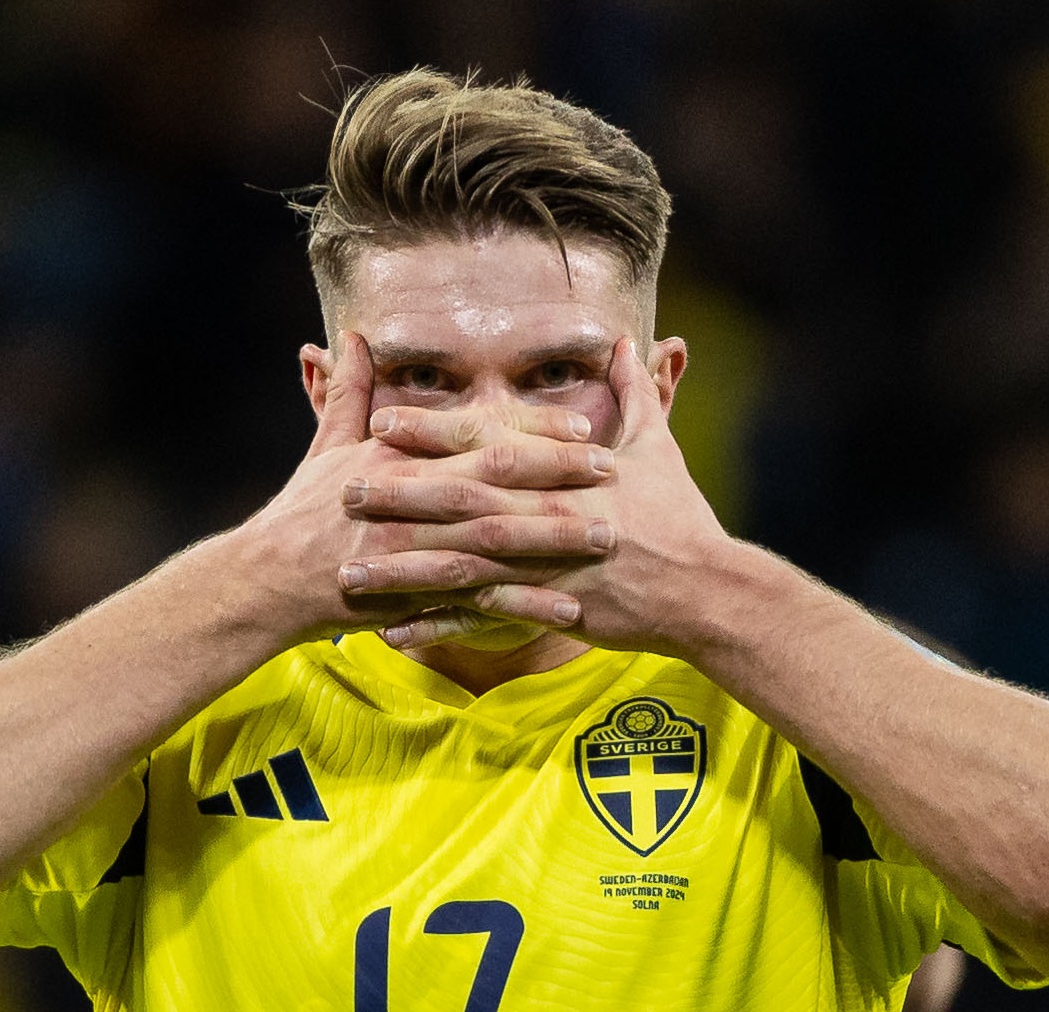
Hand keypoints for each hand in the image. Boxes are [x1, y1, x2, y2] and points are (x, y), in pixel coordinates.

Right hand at [239, 332, 619, 642]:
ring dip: (556, 541)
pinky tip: (569, 610)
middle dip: (561, 476)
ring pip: (499, 540)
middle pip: (499, 480)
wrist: (267, 580)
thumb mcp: (326, 444)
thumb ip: (351, 391)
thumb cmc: (301, 511)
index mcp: (400, 456)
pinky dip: (525, 605)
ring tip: (608, 539)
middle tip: (615, 474)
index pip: (480, 435)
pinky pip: (480, 600)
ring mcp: (415, 548)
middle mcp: (412, 497)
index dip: (537, 431)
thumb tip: (354, 336)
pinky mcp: (415, 595)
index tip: (586, 428)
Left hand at [343, 338, 735, 652]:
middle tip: (342, 490)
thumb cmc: (681, 518)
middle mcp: (547, 517)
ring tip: (349, 572)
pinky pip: (481, 623)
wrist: (706, 591)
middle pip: (461, 503)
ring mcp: (546, 568)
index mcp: (564, 474)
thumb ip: (635, 394)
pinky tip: (392, 633)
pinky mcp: (550, 613)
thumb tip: (627, 342)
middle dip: (399, 495)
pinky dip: (436, 628)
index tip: (381, 421)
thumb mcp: (659, 448)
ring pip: (461, 567)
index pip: (487, 445)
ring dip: (402, 570)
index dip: (431, 433)